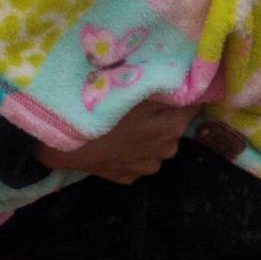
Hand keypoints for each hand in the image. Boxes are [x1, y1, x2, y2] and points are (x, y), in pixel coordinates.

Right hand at [39, 97, 192, 184]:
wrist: (67, 145)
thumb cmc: (103, 112)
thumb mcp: (136, 91)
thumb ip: (165, 87)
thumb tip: (188, 82)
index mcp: (172, 127)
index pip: (193, 107)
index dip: (185, 96)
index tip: (173, 87)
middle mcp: (167, 150)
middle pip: (173, 127)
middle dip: (163, 116)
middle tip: (141, 104)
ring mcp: (147, 168)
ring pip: (156, 146)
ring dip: (148, 135)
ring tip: (127, 125)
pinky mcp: (128, 177)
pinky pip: (138, 160)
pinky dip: (132, 151)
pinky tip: (116, 142)